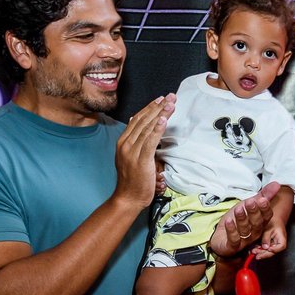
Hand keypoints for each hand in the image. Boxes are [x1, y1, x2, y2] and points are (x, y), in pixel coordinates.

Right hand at [114, 94, 175, 210]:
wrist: (128, 198)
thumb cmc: (133, 180)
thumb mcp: (132, 158)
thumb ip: (137, 143)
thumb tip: (145, 130)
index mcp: (123, 142)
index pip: (137, 120)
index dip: (150, 108)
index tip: (161, 99)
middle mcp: (126, 144)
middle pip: (143, 120)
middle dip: (158, 107)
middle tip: (171, 96)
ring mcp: (132, 151)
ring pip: (148, 128)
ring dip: (161, 114)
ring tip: (171, 103)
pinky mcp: (141, 160)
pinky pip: (150, 141)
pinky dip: (157, 129)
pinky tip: (164, 120)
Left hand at [210, 181, 279, 257]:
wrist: (222, 237)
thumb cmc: (237, 221)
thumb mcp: (249, 205)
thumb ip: (263, 195)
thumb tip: (277, 184)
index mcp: (260, 223)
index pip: (266, 217)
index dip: (265, 209)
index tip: (262, 199)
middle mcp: (254, 232)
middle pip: (256, 223)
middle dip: (254, 212)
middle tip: (250, 202)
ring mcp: (243, 240)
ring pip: (245, 230)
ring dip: (242, 219)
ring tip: (238, 210)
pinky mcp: (232, 246)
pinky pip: (233, 239)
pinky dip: (231, 230)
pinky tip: (228, 221)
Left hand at [252, 223, 287, 259]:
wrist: (274, 219)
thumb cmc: (273, 222)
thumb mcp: (269, 228)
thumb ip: (266, 238)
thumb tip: (264, 247)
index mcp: (282, 239)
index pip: (281, 246)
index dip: (275, 249)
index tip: (268, 249)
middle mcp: (278, 244)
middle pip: (273, 251)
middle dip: (264, 254)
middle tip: (256, 254)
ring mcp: (273, 245)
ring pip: (267, 251)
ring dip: (260, 252)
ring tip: (253, 252)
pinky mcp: (268, 245)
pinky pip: (264, 249)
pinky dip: (259, 249)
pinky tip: (253, 249)